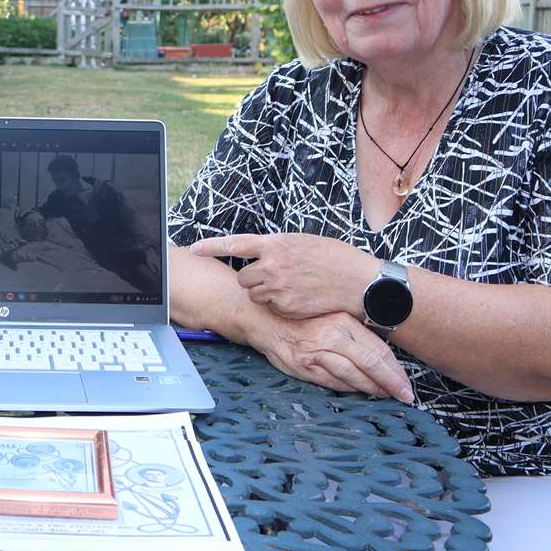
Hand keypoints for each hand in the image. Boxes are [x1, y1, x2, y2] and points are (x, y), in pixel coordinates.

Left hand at [190, 233, 377, 319]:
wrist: (357, 282)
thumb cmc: (334, 259)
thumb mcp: (303, 243)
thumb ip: (277, 248)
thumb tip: (261, 254)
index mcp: (276, 243)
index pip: (235, 243)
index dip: (211, 246)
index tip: (193, 249)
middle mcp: (272, 264)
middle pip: (243, 277)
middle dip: (253, 280)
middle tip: (273, 279)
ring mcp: (277, 286)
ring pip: (254, 294)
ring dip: (265, 294)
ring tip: (290, 288)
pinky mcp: (284, 306)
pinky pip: (270, 308)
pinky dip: (279, 306)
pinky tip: (299, 300)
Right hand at [247, 310, 412, 402]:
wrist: (263, 317)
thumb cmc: (299, 317)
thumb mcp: (331, 314)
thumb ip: (354, 331)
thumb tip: (382, 353)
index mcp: (343, 320)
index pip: (378, 348)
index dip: (395, 368)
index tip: (407, 381)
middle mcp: (331, 335)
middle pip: (370, 363)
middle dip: (391, 382)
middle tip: (406, 395)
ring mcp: (316, 351)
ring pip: (352, 374)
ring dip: (372, 388)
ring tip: (385, 395)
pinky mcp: (303, 365)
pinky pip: (332, 381)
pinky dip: (349, 389)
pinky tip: (360, 391)